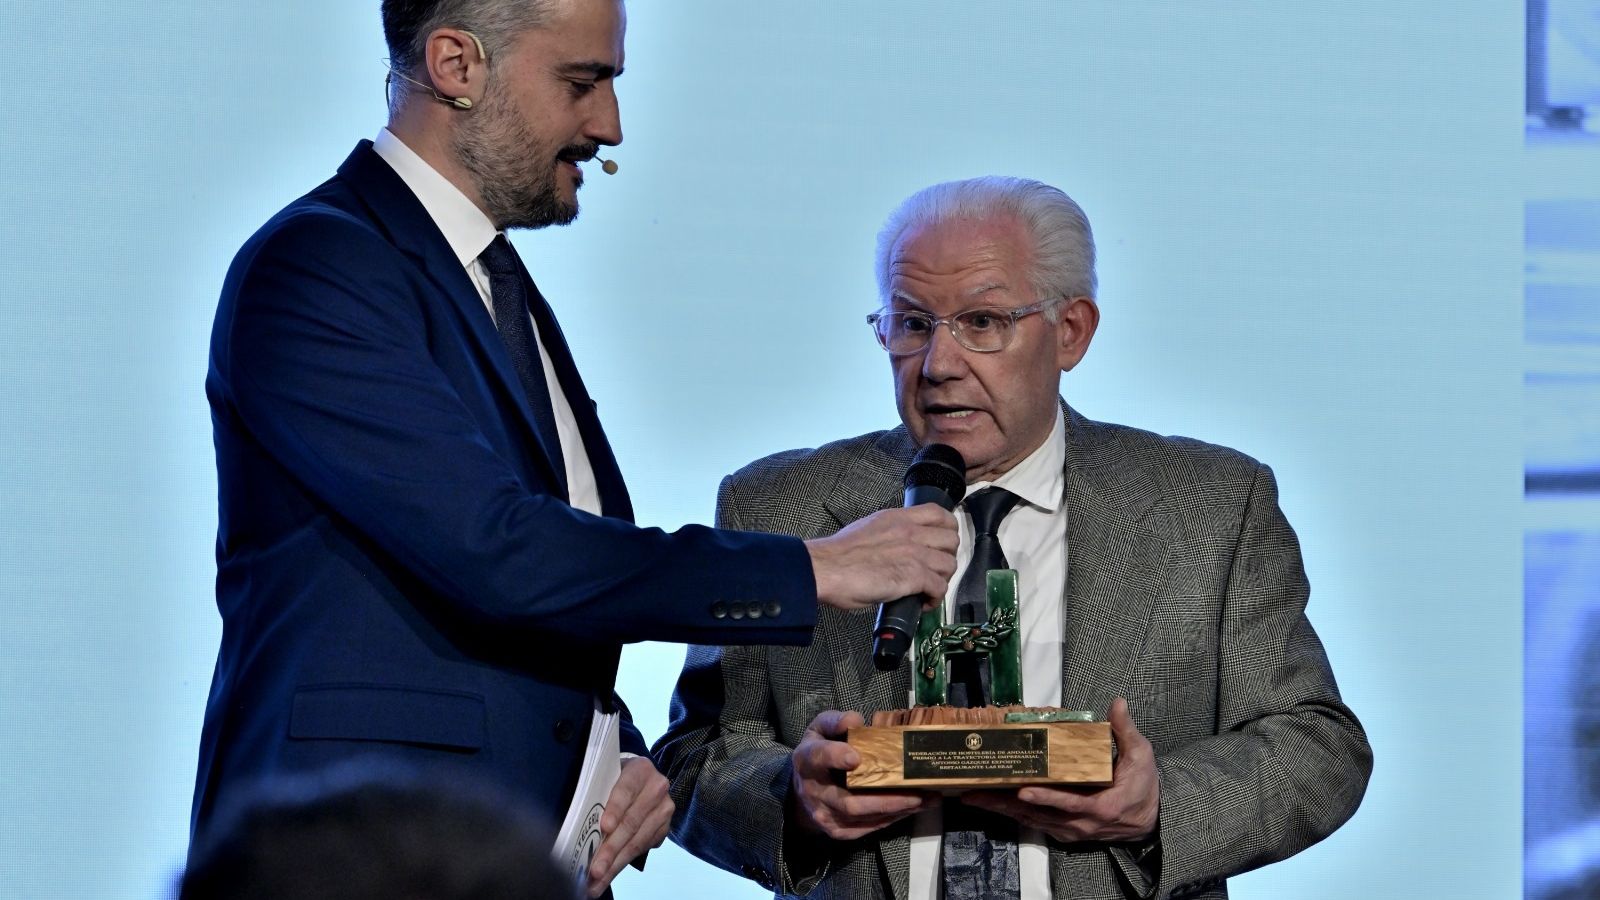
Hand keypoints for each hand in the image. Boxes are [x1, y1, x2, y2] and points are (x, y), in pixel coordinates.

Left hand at [586, 756, 672, 897]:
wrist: (641, 779)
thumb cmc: (616, 779)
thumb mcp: (608, 776)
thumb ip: (598, 793)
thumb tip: (578, 823)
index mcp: (640, 770)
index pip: (626, 790)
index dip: (615, 809)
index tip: (604, 827)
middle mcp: (657, 788)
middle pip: (631, 822)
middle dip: (611, 849)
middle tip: (594, 870)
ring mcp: (664, 809)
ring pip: (638, 840)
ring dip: (616, 863)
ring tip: (598, 880)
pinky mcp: (665, 827)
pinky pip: (644, 848)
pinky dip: (624, 863)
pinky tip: (609, 875)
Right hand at [790, 710, 931, 839]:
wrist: (802, 791)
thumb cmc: (819, 753)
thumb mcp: (820, 730)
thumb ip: (836, 722)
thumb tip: (856, 720)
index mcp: (808, 761)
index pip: (819, 758)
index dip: (836, 758)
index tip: (856, 757)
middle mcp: (814, 793)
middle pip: (850, 802)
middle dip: (887, 799)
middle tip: (918, 792)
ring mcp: (825, 816)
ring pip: (863, 817)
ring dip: (898, 810)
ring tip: (928, 799)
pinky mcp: (838, 831)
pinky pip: (868, 828)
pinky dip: (892, 818)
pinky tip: (913, 807)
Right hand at [805, 505, 957, 611]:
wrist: (825, 568)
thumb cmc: (838, 555)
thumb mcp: (867, 529)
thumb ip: (888, 534)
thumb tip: (895, 547)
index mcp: (897, 518)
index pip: (939, 514)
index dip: (947, 529)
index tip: (941, 543)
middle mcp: (909, 532)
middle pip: (951, 539)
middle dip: (947, 556)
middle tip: (936, 569)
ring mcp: (913, 553)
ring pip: (949, 564)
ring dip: (943, 579)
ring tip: (929, 589)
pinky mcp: (912, 576)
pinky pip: (939, 587)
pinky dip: (935, 598)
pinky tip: (923, 602)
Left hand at [961, 698, 1157, 842]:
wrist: (1151, 820)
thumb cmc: (1144, 787)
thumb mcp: (1141, 756)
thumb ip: (1125, 730)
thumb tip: (1117, 703)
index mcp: (1101, 806)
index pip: (1068, 803)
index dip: (1045, 798)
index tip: (1023, 790)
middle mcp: (1082, 823)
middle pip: (1038, 814)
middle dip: (1005, 804)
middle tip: (975, 794)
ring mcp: (1072, 830)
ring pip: (1032, 820)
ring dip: (1003, 810)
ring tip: (976, 797)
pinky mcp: (1066, 831)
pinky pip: (1037, 823)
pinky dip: (1015, 815)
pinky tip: (996, 805)